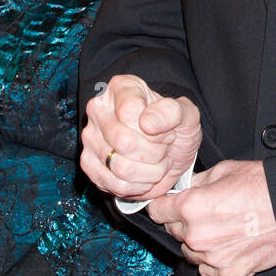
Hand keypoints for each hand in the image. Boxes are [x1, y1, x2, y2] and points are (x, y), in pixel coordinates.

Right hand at [81, 73, 201, 199]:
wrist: (170, 152)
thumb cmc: (175, 128)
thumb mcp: (186, 115)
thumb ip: (172, 112)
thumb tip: (147, 122)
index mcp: (121, 88)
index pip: (131, 113)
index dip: (155, 129)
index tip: (166, 130)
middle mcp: (98, 109)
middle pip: (124, 142)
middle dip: (154, 153)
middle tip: (163, 149)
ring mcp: (90, 137)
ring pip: (121, 167)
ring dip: (149, 172)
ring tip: (156, 162)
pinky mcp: (89, 164)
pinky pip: (115, 185)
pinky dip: (137, 187)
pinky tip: (145, 176)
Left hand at [146, 159, 275, 275]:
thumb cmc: (265, 187)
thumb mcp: (224, 171)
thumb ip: (197, 182)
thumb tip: (185, 188)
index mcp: (191, 206)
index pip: (157, 211)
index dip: (163, 205)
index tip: (168, 206)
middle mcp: (197, 235)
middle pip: (173, 231)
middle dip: (184, 222)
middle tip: (206, 213)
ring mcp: (213, 257)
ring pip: (189, 252)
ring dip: (198, 243)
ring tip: (221, 228)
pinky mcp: (229, 272)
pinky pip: (208, 269)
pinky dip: (213, 259)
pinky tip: (228, 244)